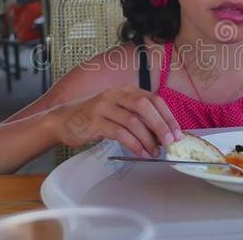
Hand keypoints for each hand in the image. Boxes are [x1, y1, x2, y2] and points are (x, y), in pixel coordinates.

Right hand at [44, 85, 181, 156]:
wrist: (65, 120)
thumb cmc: (97, 117)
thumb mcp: (120, 111)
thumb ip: (139, 118)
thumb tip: (163, 134)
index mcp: (127, 90)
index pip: (153, 100)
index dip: (168, 116)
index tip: (177, 133)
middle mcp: (116, 94)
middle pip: (144, 106)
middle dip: (160, 125)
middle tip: (169, 142)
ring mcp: (104, 106)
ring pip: (132, 120)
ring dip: (147, 139)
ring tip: (154, 152)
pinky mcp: (95, 120)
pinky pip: (119, 132)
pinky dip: (133, 143)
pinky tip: (140, 152)